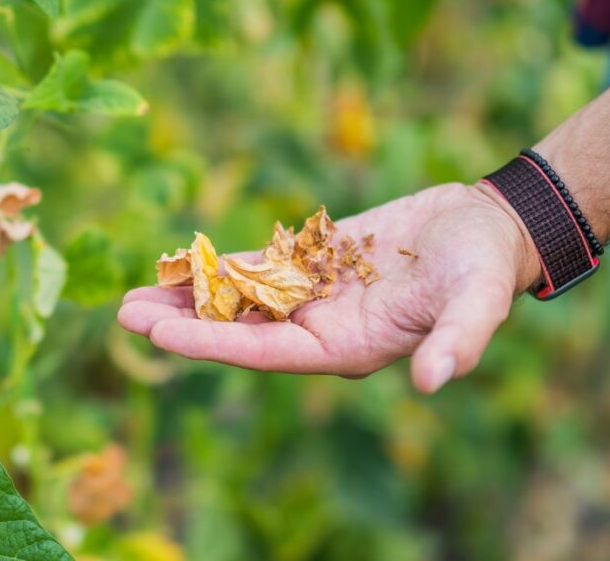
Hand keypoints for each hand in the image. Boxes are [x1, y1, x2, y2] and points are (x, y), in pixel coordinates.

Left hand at [117, 183, 540, 392]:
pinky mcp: (312, 261)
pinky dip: (219, 265)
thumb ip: (457, 342)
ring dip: (189, 295)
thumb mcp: (478, 302)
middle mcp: (320, 328)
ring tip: (134, 293)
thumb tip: (431, 382)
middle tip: (125, 313)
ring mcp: (312, 295)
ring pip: (239, 298)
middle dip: (183, 321)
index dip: (213, 343)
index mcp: (347, 346)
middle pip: (239, 329)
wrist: (483, 228)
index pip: (267, 353)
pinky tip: (180, 262)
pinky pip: (257, 265)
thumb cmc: (483, 268)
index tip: (162, 334)